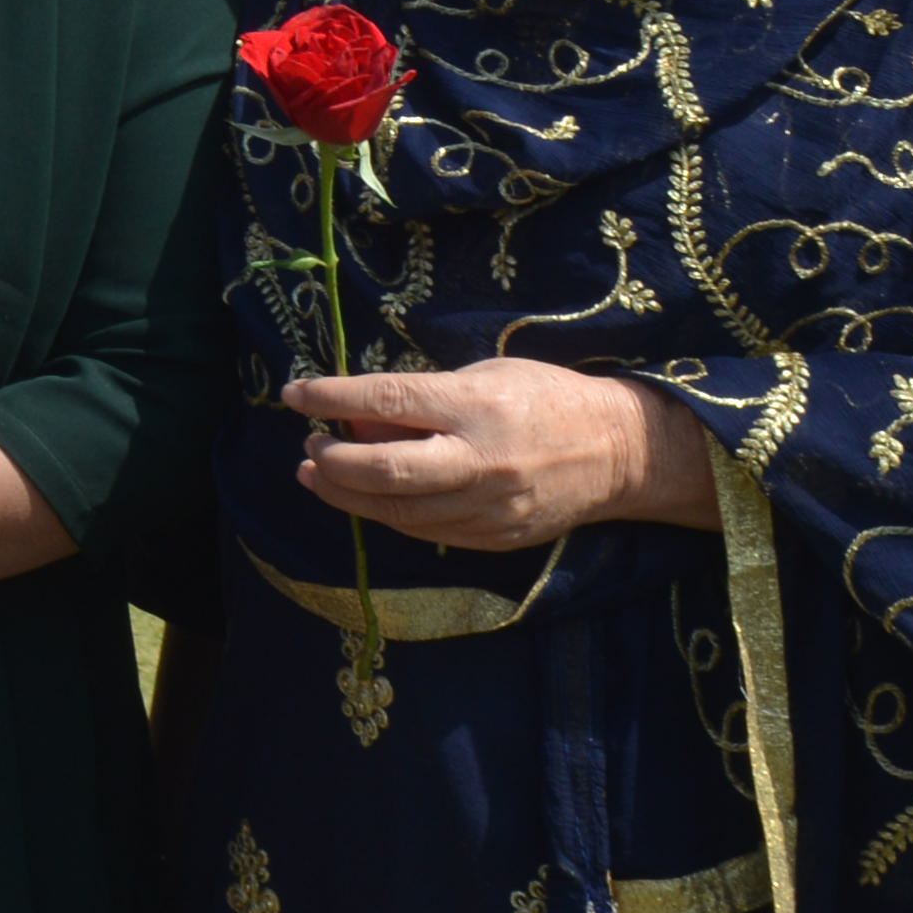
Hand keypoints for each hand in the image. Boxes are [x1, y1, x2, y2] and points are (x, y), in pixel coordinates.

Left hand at [283, 357, 717, 550]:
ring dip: (347, 496)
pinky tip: (367, 499)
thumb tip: (354, 416)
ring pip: (398, 511)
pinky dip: (388, 515)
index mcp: (477, 404)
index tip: (295, 394)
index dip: (331, 398)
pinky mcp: (493, 538)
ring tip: (318, 476)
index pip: (387, 401)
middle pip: (385, 471)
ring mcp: (488, 506)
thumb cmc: (545, 397)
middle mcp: (480, 459)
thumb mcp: (483, 373)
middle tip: (308, 450)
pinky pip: (425, 532)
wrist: (617, 452)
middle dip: (332, 463)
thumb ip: (421, 396)